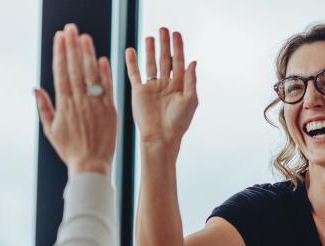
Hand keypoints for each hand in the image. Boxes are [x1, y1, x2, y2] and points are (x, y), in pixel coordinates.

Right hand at [35, 24, 115, 175]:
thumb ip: (44, 107)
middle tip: (70, 28)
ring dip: (88, 54)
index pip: (61, 72)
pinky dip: (105, 74)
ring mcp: (96, 105)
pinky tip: (102, 59)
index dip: (60, 53)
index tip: (59, 37)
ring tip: (85, 37)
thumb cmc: (70, 150)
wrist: (91, 166)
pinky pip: (107, 88)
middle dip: (72, 46)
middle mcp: (80, 101)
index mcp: (64, 105)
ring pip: (91, 75)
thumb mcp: (51, 130)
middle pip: (75, 68)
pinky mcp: (110, 110)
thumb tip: (35, 87)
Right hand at [125, 28, 197, 155]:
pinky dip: (132, 62)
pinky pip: (134, 74)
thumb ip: (191, 80)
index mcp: (179, 86)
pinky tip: (131, 51)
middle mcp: (165, 85)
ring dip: (149, 50)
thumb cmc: (178, 123)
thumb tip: (193, 61)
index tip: (177, 34)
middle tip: (163, 29)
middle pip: (164, 59)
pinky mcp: (139, 92)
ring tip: (149, 37)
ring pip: (150, 64)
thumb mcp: (190, 100)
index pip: (179, 62)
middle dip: (164, 44)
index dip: (178, 47)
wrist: (160, 138)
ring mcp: (152, 88)